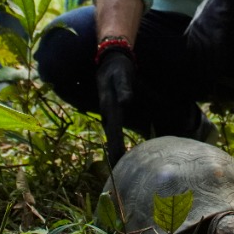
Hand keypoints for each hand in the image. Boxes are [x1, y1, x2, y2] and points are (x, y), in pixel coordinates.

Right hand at [96, 47, 135, 164]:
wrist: (109, 62)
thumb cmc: (119, 69)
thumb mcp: (122, 75)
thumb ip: (124, 88)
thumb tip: (126, 101)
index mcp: (110, 105)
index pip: (113, 128)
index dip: (115, 144)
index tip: (118, 159)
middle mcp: (107, 112)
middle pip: (111, 136)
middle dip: (114, 152)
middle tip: (118, 171)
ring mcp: (108, 113)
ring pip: (111, 134)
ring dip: (114, 149)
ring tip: (118, 165)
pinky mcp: (112, 113)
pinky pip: (113, 130)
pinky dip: (116, 141)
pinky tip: (120, 151)